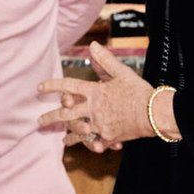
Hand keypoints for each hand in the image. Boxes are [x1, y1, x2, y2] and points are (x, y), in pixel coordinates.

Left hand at [37, 42, 155, 149]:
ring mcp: (100, 124)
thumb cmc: (139, 91)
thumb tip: (92, 46)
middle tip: (39, 122)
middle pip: (66, 114)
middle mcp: (93, 109)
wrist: (154, 112)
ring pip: (78, 132)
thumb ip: (105, 61)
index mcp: (94, 92)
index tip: (39, 88)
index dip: (52, 86)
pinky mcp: (109, 136)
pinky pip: (97, 142)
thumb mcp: (122, 72)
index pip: (68, 86)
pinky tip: (89, 147)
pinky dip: (93, 145)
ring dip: (69, 136)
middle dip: (50, 118)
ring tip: (62, 140)